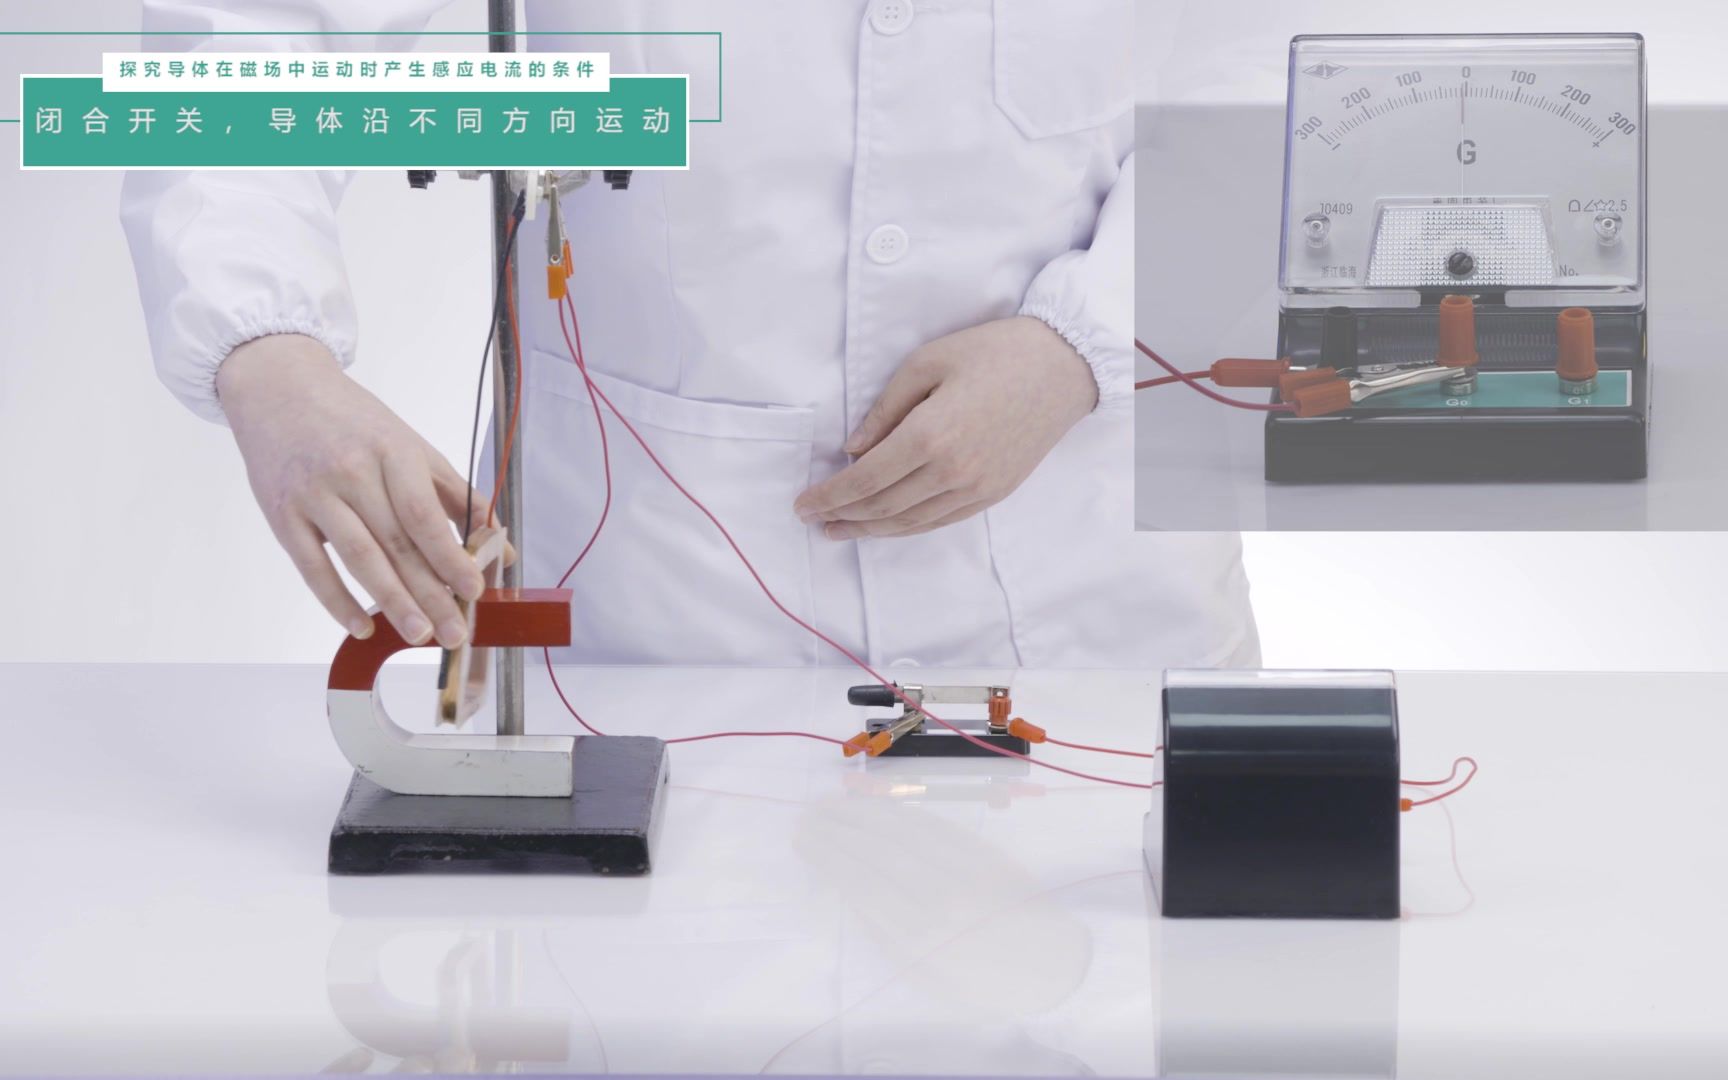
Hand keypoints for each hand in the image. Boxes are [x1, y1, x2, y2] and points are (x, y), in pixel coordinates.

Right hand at [217, 334, 488, 646]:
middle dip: (430, 594)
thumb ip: (457, 496)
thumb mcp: (411, 445)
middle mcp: (352, 472)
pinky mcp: (282, 514)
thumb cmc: (354, 422)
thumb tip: (502, 546)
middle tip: (455, 634)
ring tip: (419, 635)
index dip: (450, 557)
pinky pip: (312, 567)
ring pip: (360, 558)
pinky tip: (362, 627)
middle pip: (397, 544)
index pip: (425, 515)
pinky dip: (337, 601)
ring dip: (392, 603)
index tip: (474, 591)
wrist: (279, 388)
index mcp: (392, 452)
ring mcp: (314, 494)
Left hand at [793, 317, 1096, 538]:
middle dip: (842, 516)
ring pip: (910, 522)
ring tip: (840, 530)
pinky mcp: (994, 494)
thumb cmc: (994, 353)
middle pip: (883, 507)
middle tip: (813, 520)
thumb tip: (853, 449)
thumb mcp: (927, 362)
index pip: (866, 480)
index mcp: (930, 434)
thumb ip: (885, 409)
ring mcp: (976, 488)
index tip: (803, 504)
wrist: (1062, 368)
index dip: (830, 496)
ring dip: (870, 530)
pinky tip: (886, 525)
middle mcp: (952, 471)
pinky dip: (907, 528)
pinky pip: (940, 521)